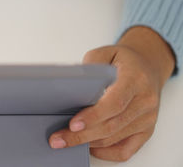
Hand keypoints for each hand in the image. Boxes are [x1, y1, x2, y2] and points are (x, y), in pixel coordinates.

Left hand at [48, 26, 174, 161]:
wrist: (147, 66)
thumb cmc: (123, 60)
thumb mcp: (104, 53)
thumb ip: (90, 68)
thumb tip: (72, 87)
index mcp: (136, 79)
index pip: (115, 103)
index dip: (93, 116)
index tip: (73, 124)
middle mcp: (145, 100)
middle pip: (112, 125)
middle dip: (82, 135)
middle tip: (58, 139)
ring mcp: (147, 118)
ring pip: (115, 138)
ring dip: (89, 143)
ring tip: (66, 141)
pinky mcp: (146, 130)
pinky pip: (126, 150)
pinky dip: (105, 152)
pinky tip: (89, 147)